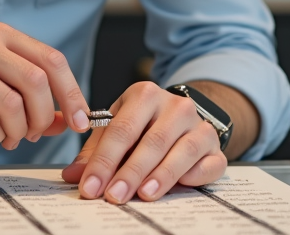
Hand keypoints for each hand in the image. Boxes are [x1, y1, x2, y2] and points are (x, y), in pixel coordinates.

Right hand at [0, 22, 90, 150]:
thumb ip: (34, 101)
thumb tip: (73, 118)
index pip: (50, 59)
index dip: (71, 92)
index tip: (81, 119)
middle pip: (35, 81)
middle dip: (45, 116)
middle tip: (37, 134)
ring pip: (12, 104)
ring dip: (19, 131)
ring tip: (10, 138)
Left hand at [61, 81, 225, 203]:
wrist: (181, 118)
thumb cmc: (143, 125)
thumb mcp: (117, 129)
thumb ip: (95, 153)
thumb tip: (73, 175)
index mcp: (144, 94)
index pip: (121, 130)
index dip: (104, 160)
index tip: (90, 186)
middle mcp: (175, 105)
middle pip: (152, 141)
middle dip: (130, 172)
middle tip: (114, 195)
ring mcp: (199, 124)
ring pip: (182, 151)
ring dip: (162, 175)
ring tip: (143, 194)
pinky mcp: (215, 146)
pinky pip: (210, 163)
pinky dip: (195, 175)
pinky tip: (181, 186)